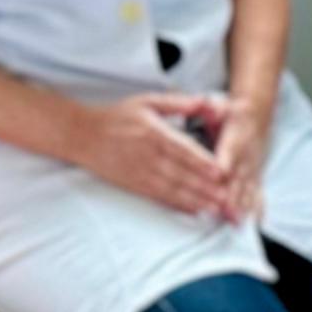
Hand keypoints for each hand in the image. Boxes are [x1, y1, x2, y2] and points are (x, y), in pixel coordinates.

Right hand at [75, 94, 233, 216]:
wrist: (83, 136)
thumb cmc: (116, 117)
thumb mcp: (147, 101)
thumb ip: (177, 103)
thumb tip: (203, 101)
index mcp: (154, 133)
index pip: (183, 150)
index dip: (202, 162)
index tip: (221, 171)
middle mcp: (149, 155)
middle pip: (182, 174)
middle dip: (206, 187)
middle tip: (227, 197)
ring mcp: (141, 172)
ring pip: (173, 189)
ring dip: (196, 200)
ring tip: (216, 207)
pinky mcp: (135, 184)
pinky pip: (160, 197)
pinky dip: (178, 205)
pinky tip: (194, 210)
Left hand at [207, 95, 272, 223]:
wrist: (256, 119)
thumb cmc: (232, 114)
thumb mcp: (221, 103)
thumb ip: (213, 106)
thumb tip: (207, 103)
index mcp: (237, 135)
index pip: (231, 148)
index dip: (226, 160)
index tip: (220, 172)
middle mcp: (248, 155)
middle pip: (240, 176)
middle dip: (234, 194)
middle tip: (226, 209)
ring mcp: (254, 169)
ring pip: (248, 188)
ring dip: (243, 205)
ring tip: (236, 221)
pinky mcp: (257, 178)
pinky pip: (258, 194)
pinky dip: (257, 209)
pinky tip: (255, 222)